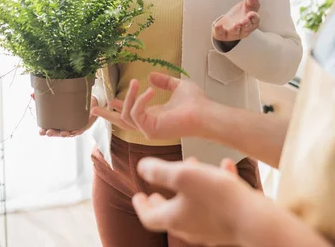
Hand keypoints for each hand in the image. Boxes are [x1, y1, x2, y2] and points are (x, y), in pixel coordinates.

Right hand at [31, 93, 97, 137]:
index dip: (44, 131)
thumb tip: (31, 94)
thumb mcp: (59, 100)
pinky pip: (79, 129)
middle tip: (48, 132)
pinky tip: (74, 130)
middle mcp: (64, 126)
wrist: (88, 102)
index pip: (48, 129)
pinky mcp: (82, 125)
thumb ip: (45, 98)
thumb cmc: (71, 103)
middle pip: (57, 133)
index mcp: (57, 123)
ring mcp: (73, 127)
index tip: (40, 132)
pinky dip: (77, 130)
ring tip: (63, 133)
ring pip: (68, 133)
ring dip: (64, 134)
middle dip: (53, 134)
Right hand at [91, 73, 217, 140]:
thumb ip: (164, 81)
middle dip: (106, 114)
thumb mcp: (177, 86)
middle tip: (92, 106)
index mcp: (153, 115)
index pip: (131, 113)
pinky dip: (139, 100)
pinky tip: (149, 90)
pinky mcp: (151, 130)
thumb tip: (150, 75)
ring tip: (134, 82)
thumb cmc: (196, 102)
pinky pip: (136, 114)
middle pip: (121, 122)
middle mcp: (148, 124)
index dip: (118, 106)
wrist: (205, 113)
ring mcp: (149, 129)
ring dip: (127, 97)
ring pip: (126, 115)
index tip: (108, 100)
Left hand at [132, 157, 253, 245]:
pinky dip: (217, 184)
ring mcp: (210, 228)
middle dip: (163, 200)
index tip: (137, 196)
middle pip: (170, 215)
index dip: (141, 205)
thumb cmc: (216, 196)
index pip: (149, 217)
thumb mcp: (182, 175)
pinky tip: (226, 167)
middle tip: (156, 191)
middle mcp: (190, 227)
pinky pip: (218, 202)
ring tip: (193, 166)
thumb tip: (141, 168)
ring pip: (194, 205)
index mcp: (174, 218)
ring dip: (190, 187)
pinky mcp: (228, 223)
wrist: (255, 219)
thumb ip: (158, 171)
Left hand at [212, 0, 259, 42]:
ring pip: (236, 32)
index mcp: (251, 22)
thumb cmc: (240, 14)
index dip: (254, 18)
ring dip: (235, 29)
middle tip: (243, 20)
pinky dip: (219, 30)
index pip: (255, 20)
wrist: (228, 23)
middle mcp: (244, 29)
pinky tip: (218, 26)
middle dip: (246, 24)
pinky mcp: (223, 34)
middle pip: (246, 28)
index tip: (251, 13)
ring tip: (235, 25)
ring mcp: (234, 33)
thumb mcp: (247, 5)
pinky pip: (221, 34)